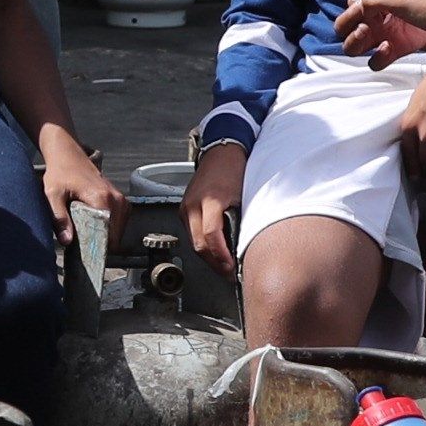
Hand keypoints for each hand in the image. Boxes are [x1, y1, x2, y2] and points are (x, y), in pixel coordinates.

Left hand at [40, 130, 122, 243]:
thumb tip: (67, 241)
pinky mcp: (121, 200)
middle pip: (115, 235)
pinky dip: (109, 228)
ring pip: (118, 230)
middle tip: (82, 246)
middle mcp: (117, 199)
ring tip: (87, 234)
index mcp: (102, 199)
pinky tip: (94, 226)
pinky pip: (120, 223)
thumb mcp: (52, 195)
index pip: (109, 235)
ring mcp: (121, 200)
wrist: (68, 155)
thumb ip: (59, 218)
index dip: (98, 247)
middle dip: (100, 243)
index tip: (86, 254)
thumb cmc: (60, 173)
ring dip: (104, 236)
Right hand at [185, 137, 247, 273]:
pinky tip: (213, 250)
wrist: (221, 153)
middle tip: (229, 273)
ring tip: (223, 265)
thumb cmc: (235, 171)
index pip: (211, 236)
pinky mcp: (183, 208)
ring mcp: (185, 206)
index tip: (231, 267)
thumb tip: (240, 246)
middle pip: (199, 244)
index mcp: (210, 200)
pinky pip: (190, 232)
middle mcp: (193, 205)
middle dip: (214, 262)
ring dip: (207, 256)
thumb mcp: (242, 198)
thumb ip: (238, 221)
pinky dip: (201, 244)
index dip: (221, 256)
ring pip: (193, 241)